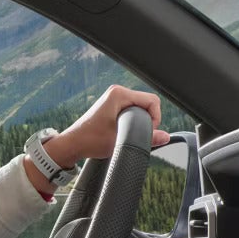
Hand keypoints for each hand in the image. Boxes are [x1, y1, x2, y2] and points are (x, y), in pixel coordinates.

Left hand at [49, 85, 171, 165]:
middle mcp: (117, 93)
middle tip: (138, 135)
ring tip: (129, 134)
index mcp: (119, 94)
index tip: (148, 132)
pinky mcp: (111, 106)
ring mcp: (113, 98)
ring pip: (140, 108)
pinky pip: (132, 111)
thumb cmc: (90, 140)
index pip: (152, 100)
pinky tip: (125, 132)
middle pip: (147, 104)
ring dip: (140, 122)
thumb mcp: (122, 140)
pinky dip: (133, 121)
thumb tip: (165, 137)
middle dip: (147, 121)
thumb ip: (148, 139)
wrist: (72, 144)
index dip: (155, 118)